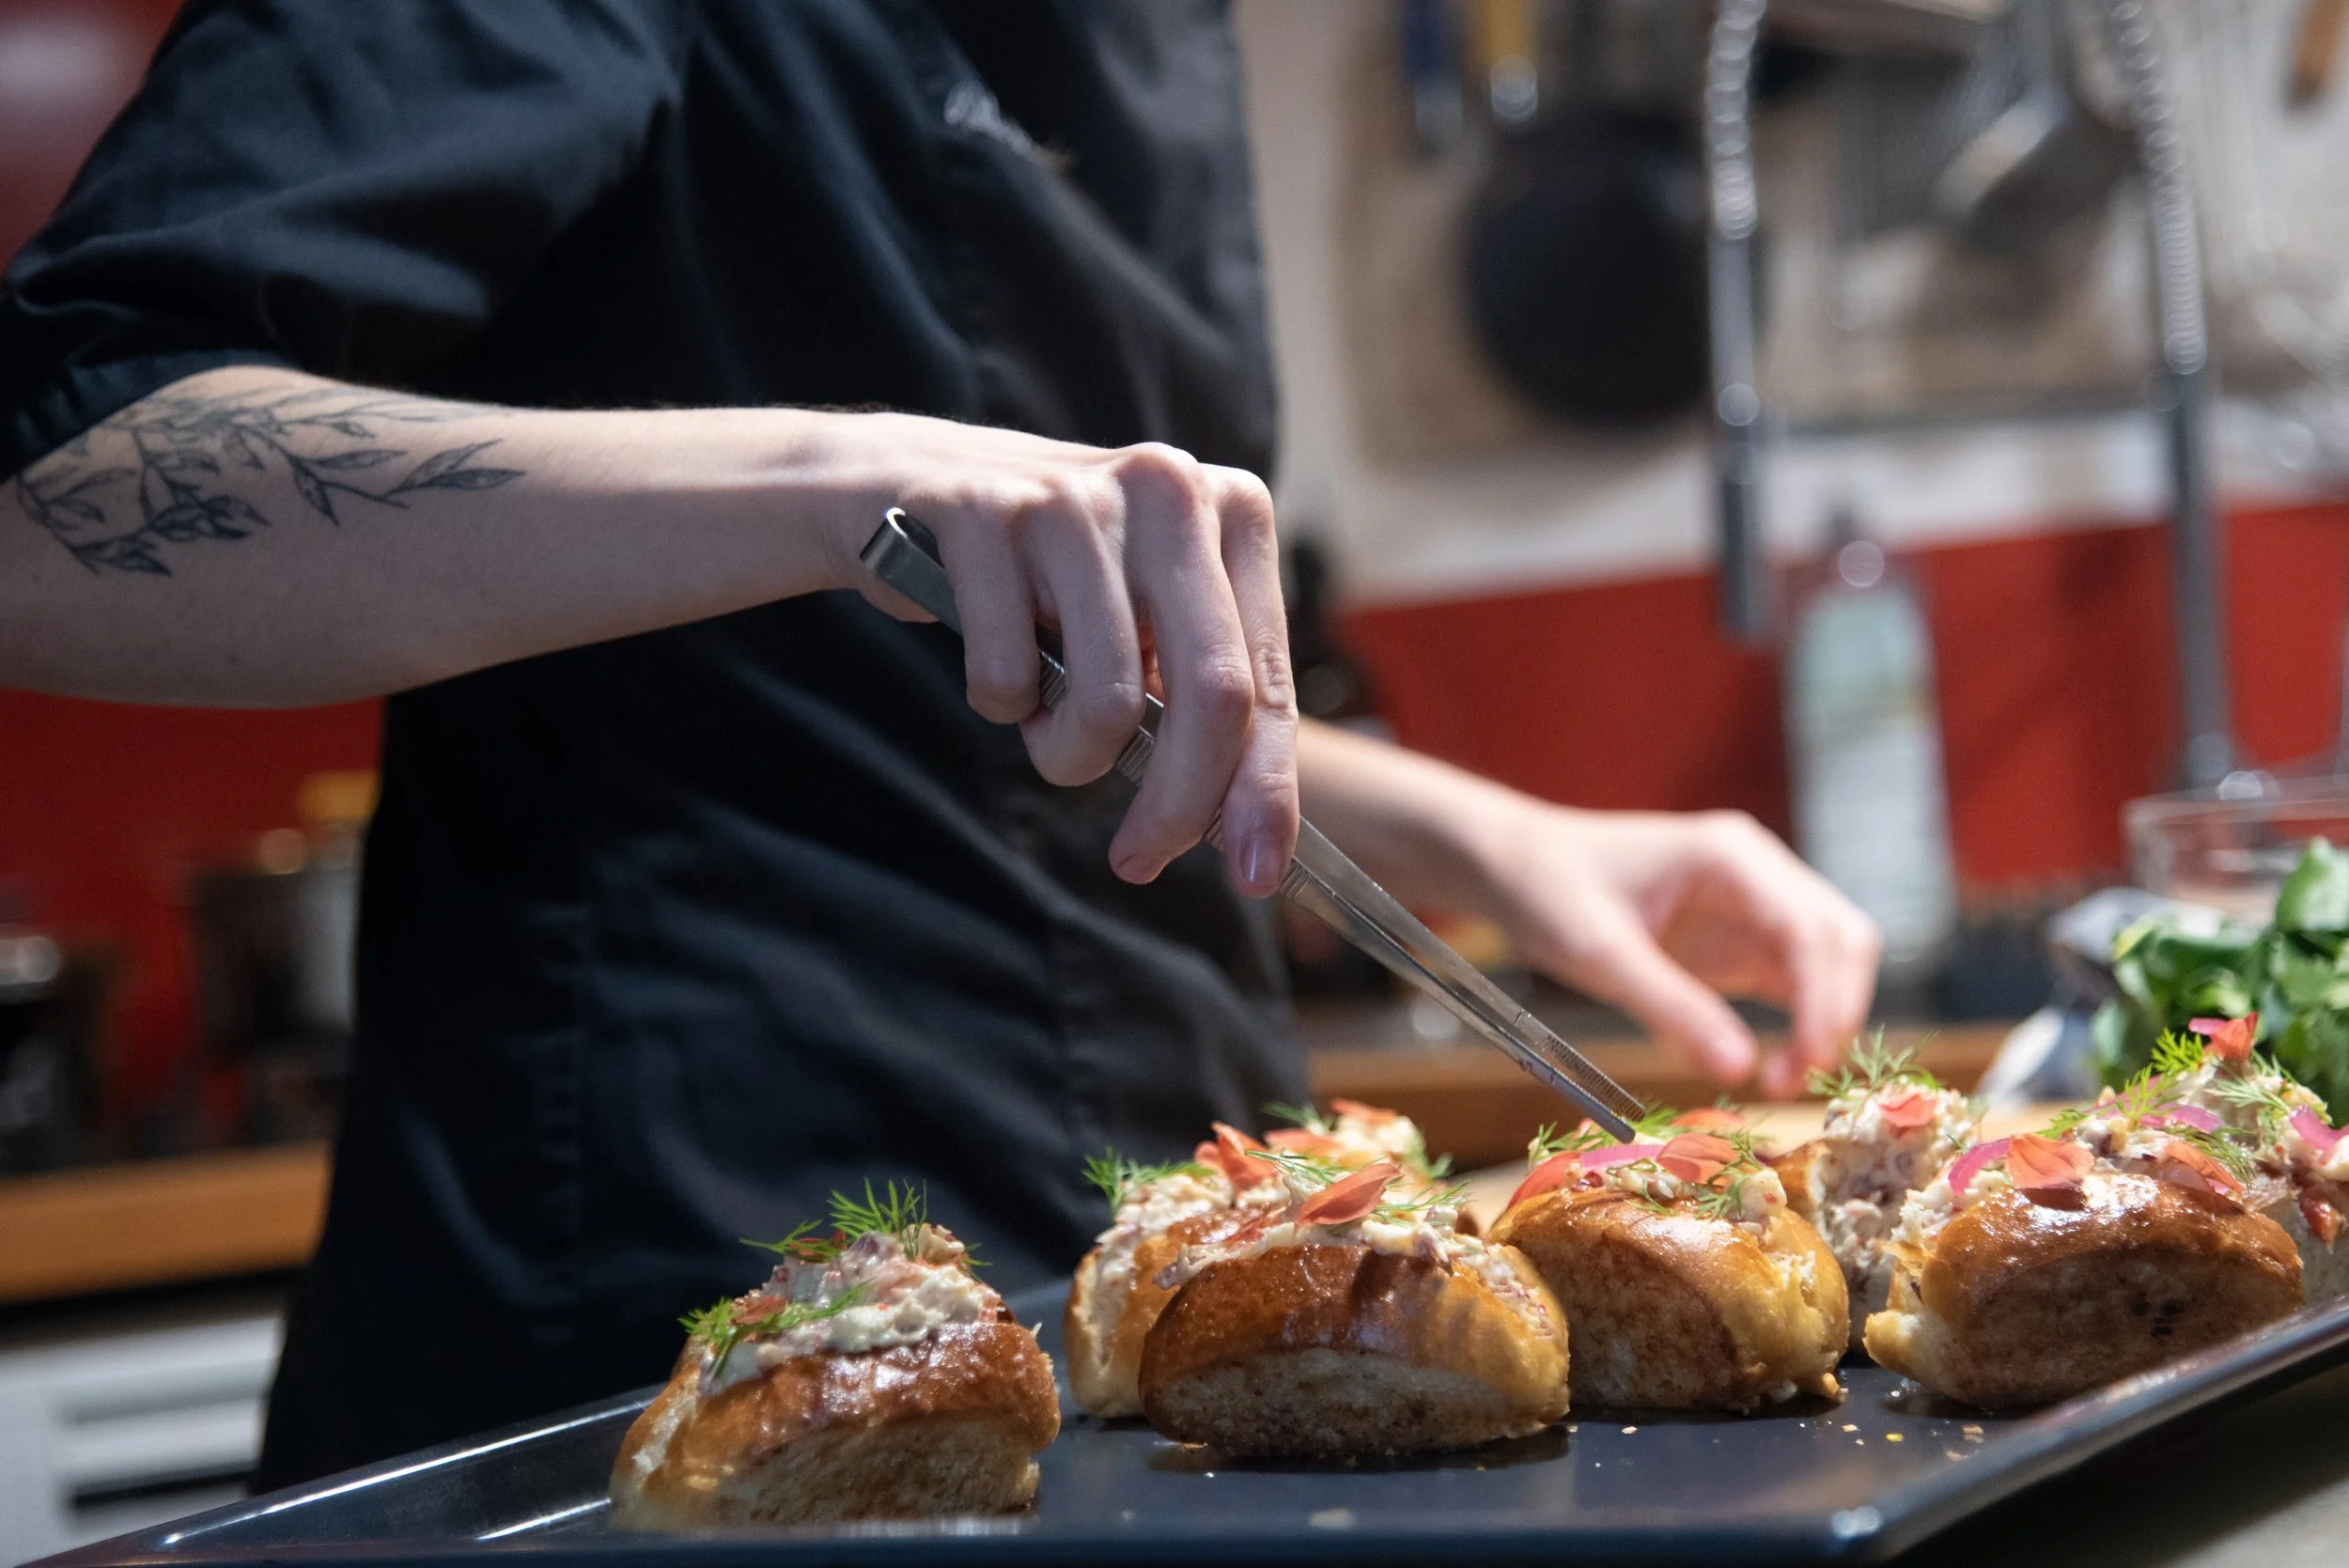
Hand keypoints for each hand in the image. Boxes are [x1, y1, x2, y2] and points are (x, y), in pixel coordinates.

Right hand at [809, 414, 1297, 894]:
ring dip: (1068, 751)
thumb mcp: (1148, 610)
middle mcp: (1170, 489)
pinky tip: (992, 660)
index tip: (1255, 873)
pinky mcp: (985, 515)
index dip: (1264, 790)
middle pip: (1212, 694)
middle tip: (1140, 860)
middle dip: (1178, 804)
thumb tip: (1248, 827)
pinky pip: (1010, 677)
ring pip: (1108, 701)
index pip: (1265, 679)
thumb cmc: (1049, 573)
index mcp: (1234, 509)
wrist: (907, 486)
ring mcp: (1077, 499)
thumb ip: (1201, 693)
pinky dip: (999, 703)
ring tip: (1042, 717)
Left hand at [1475, 805, 1879, 1094]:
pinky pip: (1794, 982)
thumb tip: (1739, 1068)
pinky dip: (1798, 1024)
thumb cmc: (1549, 892)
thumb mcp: (1599, 954)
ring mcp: (1754, 906)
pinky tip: (1769, 1066)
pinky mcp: (1740, 941)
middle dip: (1836, 1011)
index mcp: (1731, 857)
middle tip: (1793, 1080)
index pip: (1811, 927)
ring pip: (1829, 963)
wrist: (1515, 868)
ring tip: (1780, 1080)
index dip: (1826, 998)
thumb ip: (1670, 1007)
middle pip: (1841, 940)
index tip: (1808, 1060)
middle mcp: (1757, 874)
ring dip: (1824, 1021)